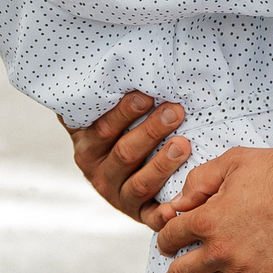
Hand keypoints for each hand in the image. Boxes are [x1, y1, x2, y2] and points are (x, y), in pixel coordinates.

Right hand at [65, 92, 190, 230]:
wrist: (123, 175)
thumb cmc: (120, 132)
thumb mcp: (105, 115)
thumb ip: (103, 95)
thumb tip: (94, 55)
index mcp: (88, 145)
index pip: (103, 128)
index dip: (123, 113)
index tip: (145, 95)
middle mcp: (99, 173)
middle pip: (125, 152)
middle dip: (151, 131)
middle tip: (176, 111)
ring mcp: (119, 196)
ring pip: (140, 183)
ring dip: (162, 164)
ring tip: (184, 144)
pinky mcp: (139, 214)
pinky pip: (151, 217)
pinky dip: (164, 214)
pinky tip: (177, 207)